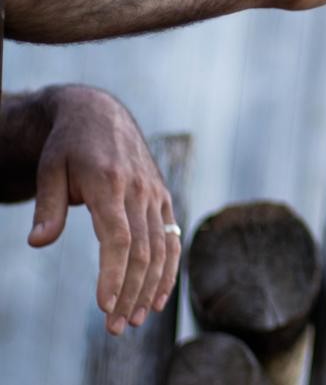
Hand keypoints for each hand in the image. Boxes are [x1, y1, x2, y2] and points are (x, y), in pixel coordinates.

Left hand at [26, 85, 178, 335]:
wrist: (101, 114)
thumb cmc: (69, 145)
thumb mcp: (50, 169)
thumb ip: (48, 206)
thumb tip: (38, 243)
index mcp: (111, 183)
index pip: (119, 237)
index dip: (114, 274)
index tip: (104, 304)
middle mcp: (140, 190)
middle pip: (143, 251)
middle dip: (132, 292)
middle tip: (116, 326)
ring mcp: (155, 194)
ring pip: (162, 249)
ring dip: (151, 287)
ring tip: (135, 319)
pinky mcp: (162, 198)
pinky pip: (172, 238)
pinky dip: (169, 270)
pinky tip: (158, 297)